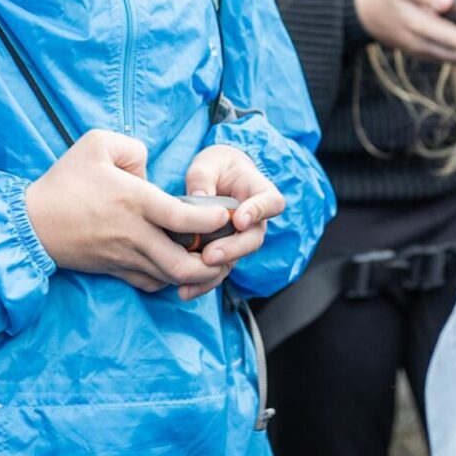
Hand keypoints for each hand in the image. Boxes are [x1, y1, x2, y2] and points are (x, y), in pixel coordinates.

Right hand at [25, 130, 232, 294]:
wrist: (31, 223)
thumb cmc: (64, 181)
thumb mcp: (96, 143)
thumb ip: (133, 149)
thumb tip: (150, 169)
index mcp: (135, 201)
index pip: (185, 218)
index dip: (212, 219)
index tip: (225, 214)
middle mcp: (135, 234)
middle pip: (185, 264)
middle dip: (214, 262)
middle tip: (226, 249)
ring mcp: (126, 257)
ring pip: (172, 279)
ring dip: (198, 275)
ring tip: (213, 261)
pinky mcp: (116, 271)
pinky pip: (153, 285)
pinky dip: (172, 280)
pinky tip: (181, 267)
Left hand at [175, 145, 286, 299]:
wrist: (216, 179)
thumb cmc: (216, 167)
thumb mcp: (208, 163)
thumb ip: (203, 179)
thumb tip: (197, 201)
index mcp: (259, 192)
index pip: (271, 203)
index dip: (258, 212)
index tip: (240, 220)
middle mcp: (255, 220)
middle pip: (254, 238)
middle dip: (233, 249)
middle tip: (211, 255)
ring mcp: (241, 239)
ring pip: (237, 259)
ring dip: (216, 271)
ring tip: (194, 278)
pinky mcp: (225, 253)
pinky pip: (219, 271)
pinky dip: (203, 283)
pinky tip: (185, 292)